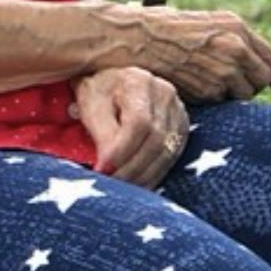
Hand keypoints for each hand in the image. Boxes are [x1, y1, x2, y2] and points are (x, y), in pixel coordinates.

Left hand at [72, 67, 189, 187]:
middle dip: (131, 168)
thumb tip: (107, 167)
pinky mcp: (181, 127)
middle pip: (156, 140)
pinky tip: (136, 184)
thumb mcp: (89, 105)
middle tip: (110, 186)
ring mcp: (177, 110)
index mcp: (139, 82)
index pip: (139, 122)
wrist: (112, 82)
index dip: (122, 150)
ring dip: (142, 176)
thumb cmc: (97, 92)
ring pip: (167, 152)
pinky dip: (152, 175)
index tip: (102, 170)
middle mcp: (164, 93)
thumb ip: (101, 134)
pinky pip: (171, 157)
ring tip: (120, 188)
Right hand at [134, 7, 270, 103]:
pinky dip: (211, 99)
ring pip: (243, 95)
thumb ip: (232, 40)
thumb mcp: (205, 23)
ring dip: (230, 94)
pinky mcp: (210, 90)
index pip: (270, 56)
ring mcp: (225, 70)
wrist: (137, 40)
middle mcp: (236, 47)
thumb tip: (252, 61)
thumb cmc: (164, 28)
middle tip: (230, 84)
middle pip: (261, 79)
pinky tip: (193, 85)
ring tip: (206, 82)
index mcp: (236, 27)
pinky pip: (221, 103)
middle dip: (250, 85)